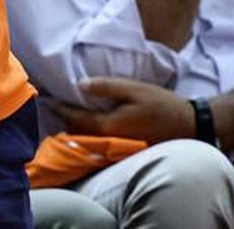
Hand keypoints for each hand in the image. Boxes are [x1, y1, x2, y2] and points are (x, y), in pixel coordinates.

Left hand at [55, 77, 193, 142]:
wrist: (186, 125)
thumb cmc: (160, 104)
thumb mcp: (133, 89)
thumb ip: (106, 87)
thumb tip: (80, 85)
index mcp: (107, 125)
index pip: (75, 118)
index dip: (60, 108)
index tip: (47, 100)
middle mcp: (107, 141)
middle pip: (78, 132)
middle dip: (65, 119)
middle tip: (54, 105)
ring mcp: (115, 148)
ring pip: (87, 139)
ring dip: (76, 127)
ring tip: (67, 113)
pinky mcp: (122, 149)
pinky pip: (98, 142)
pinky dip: (89, 133)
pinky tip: (89, 123)